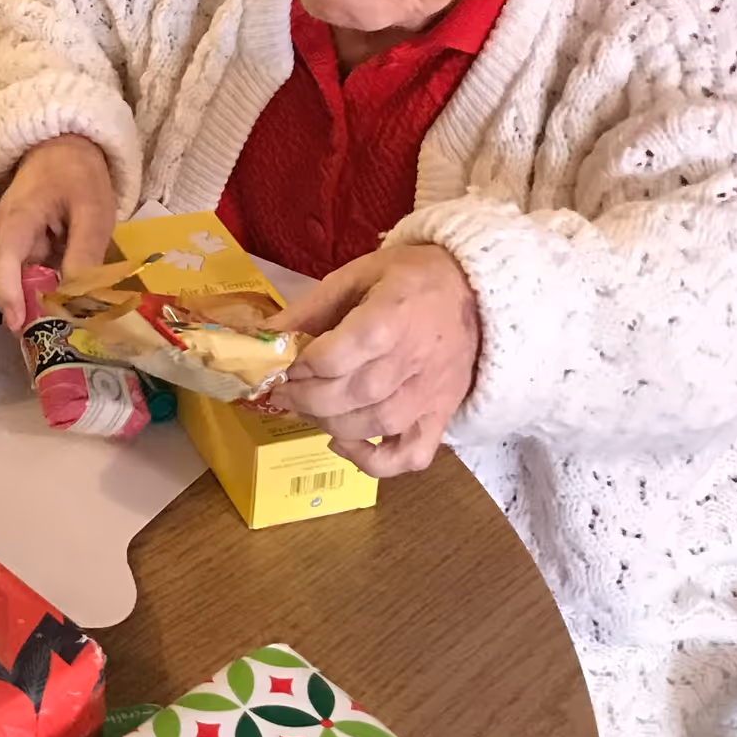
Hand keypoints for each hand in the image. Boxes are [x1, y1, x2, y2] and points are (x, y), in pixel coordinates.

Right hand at [0, 135, 117, 333]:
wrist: (66, 142)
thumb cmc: (79, 173)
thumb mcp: (93, 210)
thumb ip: (84, 251)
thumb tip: (76, 295)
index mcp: (17, 220)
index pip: (2, 260)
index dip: (8, 294)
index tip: (18, 325)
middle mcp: (9, 234)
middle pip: (10, 278)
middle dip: (27, 310)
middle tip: (51, 341)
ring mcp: (18, 240)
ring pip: (24, 279)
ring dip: (40, 303)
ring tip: (65, 331)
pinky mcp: (30, 245)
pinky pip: (36, 273)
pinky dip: (50, 291)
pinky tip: (71, 308)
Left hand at [273, 244, 479, 476]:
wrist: (473, 289)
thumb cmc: (409, 278)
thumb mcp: (356, 275)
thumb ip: (311, 308)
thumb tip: (263, 334)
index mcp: (391, 317)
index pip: (335, 357)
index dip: (301, 366)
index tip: (283, 365)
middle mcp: (414, 361)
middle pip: (351, 395)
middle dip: (305, 399)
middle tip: (281, 392)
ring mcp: (432, 394)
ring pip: (375, 425)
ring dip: (329, 424)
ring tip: (307, 409)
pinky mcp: (443, 415)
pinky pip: (411, 454)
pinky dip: (374, 461)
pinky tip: (345, 444)